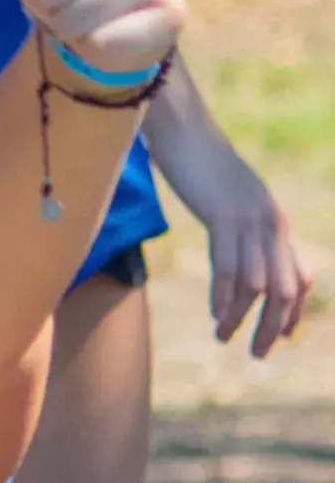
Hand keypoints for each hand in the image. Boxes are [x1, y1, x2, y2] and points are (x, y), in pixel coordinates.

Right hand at [153, 120, 312, 357]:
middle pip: (283, 288)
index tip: (281, 338)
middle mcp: (270, 223)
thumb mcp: (227, 196)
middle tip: (256, 353)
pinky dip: (223, 295)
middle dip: (273, 326)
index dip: (293, 312)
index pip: (298, 275)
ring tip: (224, 338)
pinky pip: (229, 265)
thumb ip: (238, 222)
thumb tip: (236, 245)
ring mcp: (250, 219)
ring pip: (257, 283)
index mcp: (273, 219)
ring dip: (241, 317)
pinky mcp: (224, 215)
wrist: (184, 128)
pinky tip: (214, 313)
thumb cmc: (197, 160)